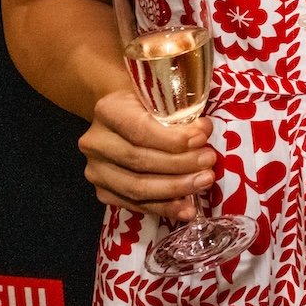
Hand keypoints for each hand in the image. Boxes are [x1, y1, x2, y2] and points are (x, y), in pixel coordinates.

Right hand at [80, 89, 218, 220]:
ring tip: (204, 183)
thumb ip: (180, 111)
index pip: (140, 130)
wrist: (125, 117)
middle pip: (139, 160)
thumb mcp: (162, 96)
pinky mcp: (104, 191)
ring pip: (136, 188)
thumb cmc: (150, 104)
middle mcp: (96, 142)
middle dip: (180, 164)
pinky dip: (164, 208)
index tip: (202, 139)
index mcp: (108, 111)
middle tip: (209, 162)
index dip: (172, 139)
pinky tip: (187, 209)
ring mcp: (97, 170)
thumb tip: (202, 131)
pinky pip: (135, 204)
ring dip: (175, 189)